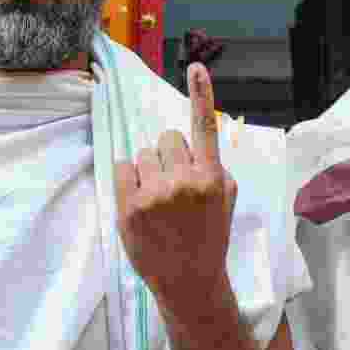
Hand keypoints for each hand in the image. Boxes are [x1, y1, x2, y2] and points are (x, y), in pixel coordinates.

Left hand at [116, 63, 237, 309]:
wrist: (189, 282)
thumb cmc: (208, 236)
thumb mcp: (226, 201)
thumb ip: (215, 168)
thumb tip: (198, 139)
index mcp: (213, 178)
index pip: (206, 128)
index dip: (201, 94)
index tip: (196, 67)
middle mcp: (185, 182)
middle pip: (167, 137)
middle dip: (169, 154)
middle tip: (174, 184)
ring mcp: (155, 195)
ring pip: (144, 153)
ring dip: (149, 168)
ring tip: (158, 199)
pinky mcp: (130, 207)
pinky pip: (122, 167)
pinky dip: (129, 178)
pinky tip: (140, 201)